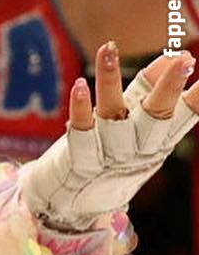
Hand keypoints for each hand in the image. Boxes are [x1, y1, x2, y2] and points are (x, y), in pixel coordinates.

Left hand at [19, 43, 198, 232]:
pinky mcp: (79, 160)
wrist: (67, 206)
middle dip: (170, 88)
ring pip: (113, 114)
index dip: (197, 96)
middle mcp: (137, 148)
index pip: (185, 114)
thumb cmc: (109, 158)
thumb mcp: (138, 125)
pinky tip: (80, 85)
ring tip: (108, 49)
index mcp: (157, 141)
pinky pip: (80, 132)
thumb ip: (151, 90)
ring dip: (110, 80)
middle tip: (185, 61)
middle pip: (157, 115)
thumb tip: (175, 56)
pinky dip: (80, 108)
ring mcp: (107, 154)